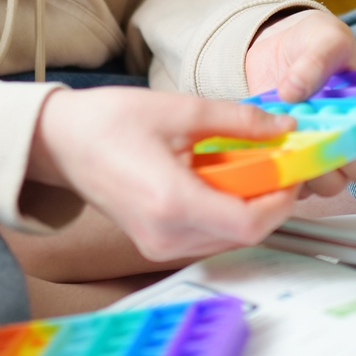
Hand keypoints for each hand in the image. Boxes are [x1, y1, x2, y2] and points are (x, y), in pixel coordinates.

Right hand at [28, 87, 300, 262]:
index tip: (294, 169)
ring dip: (252, 206)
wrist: (61, 143)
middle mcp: (167, 236)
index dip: (282, 199)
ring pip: (230, 238)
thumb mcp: (180, 109)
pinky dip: (228, 211)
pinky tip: (225, 180)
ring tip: (254, 166)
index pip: (250, 222)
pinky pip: (210, 235)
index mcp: (172, 202)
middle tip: (282, 163)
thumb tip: (284, 126)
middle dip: (272, 199)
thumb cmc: (110, 122)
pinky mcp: (157, 246)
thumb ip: (237, 120)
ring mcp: (160, 247)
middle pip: (245, 233)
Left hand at [243, 8, 355, 194]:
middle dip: (324, 164)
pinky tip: (263, 140)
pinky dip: (275, 165)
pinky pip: (286, 177)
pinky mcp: (289, 155)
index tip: (333, 133)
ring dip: (297, 166)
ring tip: (278, 135)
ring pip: (316, 185)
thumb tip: (292, 92)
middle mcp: (348, 142)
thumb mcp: (326, 39)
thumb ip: (316, 62)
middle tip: (300, 138)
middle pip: (348, 177)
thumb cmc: (317, 41)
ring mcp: (317, 152)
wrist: (281, 45)